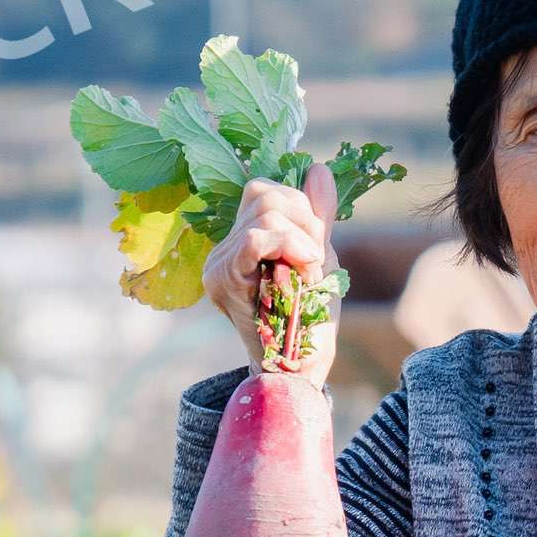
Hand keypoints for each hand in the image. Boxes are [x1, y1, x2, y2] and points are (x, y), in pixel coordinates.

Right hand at [204, 163, 340, 378]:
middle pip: (263, 193)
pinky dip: (290, 245)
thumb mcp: (318, 256)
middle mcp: (222, 250)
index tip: (314, 246)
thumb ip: (316, 215)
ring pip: (266, 212)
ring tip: (307, 274)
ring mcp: (218, 264)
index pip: (263, 191)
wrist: (301, 368)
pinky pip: (256, 237)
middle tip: (313, 261)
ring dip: (303, 239)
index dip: (300, 207)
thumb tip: (317, 168)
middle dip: (304, 220)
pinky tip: (303, 268)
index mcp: (241, 241)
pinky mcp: (222, 279)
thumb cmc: (309, 318)